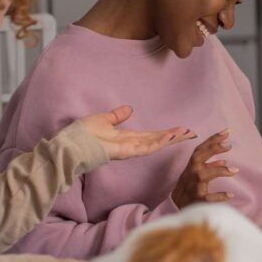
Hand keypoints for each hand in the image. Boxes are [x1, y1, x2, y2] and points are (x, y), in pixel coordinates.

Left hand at [77, 105, 194, 159]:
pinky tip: (170, 136)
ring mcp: (129, 149)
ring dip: (171, 138)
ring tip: (186, 132)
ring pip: (155, 144)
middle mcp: (131, 145)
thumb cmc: (83, 134)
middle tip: (190, 132)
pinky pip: (146, 147)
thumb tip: (130, 109)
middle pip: (157, 140)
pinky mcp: (126, 151)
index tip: (179, 129)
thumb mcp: (103, 119)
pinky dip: (159, 142)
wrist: (71, 144)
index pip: (150, 135)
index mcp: (126, 137)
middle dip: (173, 136)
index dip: (165, 132)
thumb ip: (117, 116)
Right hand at [171, 129, 236, 208]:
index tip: (226, 132)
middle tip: (229, 144)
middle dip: (212, 149)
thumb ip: (209, 168)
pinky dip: (219, 196)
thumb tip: (223, 161)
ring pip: (202, 175)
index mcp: (191, 167)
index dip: (212, 140)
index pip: (200, 150)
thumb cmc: (188, 189)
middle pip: (198, 157)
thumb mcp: (196, 176)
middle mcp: (190, 174)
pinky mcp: (196, 201)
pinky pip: (207, 198)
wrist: (175, 209)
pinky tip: (230, 195)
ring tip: (235, 170)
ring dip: (218, 171)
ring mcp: (192, 187)